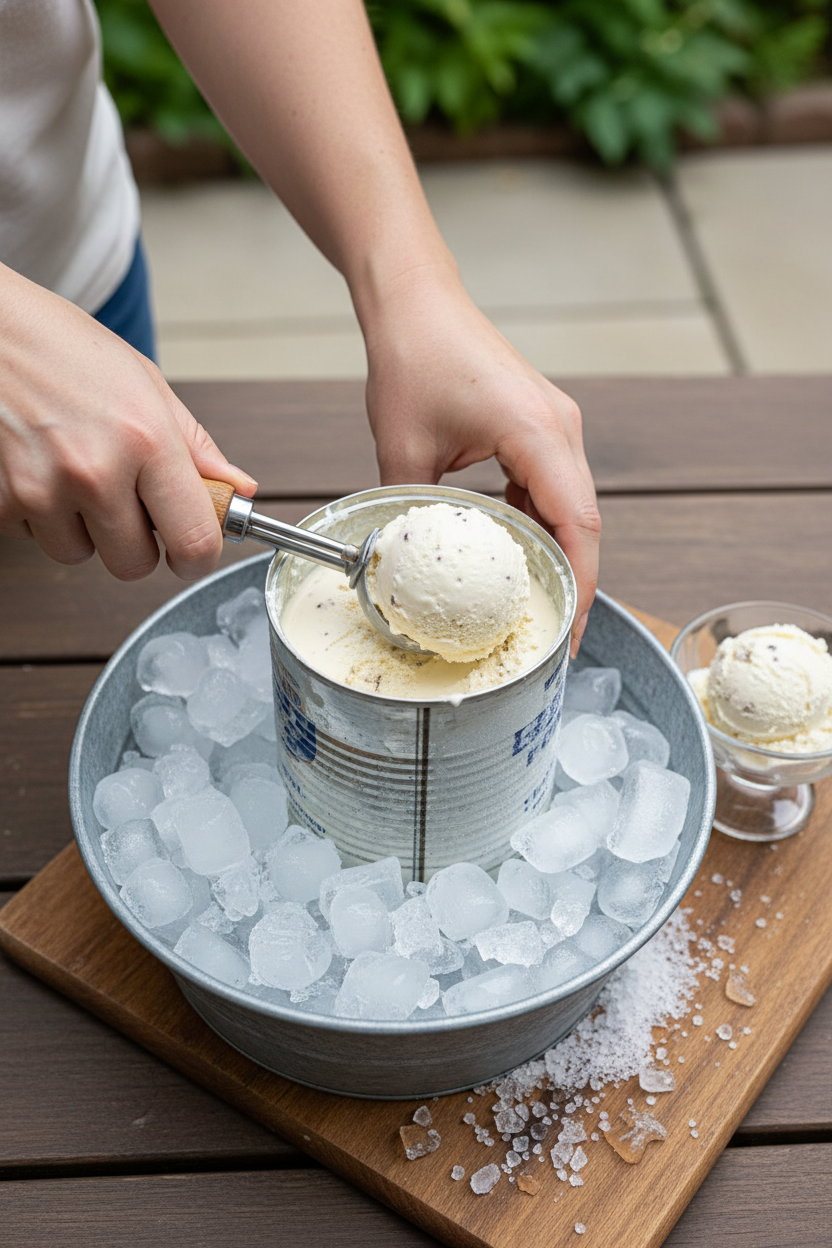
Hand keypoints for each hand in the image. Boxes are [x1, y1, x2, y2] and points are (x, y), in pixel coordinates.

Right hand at [0, 267, 255, 580]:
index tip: (191, 552)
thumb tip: (239, 489)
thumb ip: (197, 448)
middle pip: (135, 564)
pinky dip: (40, 514)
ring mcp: (44, 489)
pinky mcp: (2, 501)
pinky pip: (34, 538)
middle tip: (124, 498)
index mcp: (147, 440)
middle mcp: (96, 471)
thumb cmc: (63, 348)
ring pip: (80, 555)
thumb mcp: (146, 385)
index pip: (194, 541)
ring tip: (74, 472)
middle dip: (136, 541)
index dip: (197, 557)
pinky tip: (39, 468)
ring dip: (82, 528)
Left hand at [364, 263, 599, 655]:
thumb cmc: (414, 358)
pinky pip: (552, 488)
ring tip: (533, 603)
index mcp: (536, 431)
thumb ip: (411, 513)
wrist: (418, 303)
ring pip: (571, 507)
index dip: (579, 585)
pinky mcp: (542, 427)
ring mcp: (557, 426)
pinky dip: (539, 524)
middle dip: (573, 581)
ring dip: (556, 553)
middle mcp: (561, 428)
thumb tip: (408, 567)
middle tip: (552, 635)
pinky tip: (512, 551)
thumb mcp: (403, 449)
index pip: (576, 524)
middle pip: (584, 522)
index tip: (567, 633)